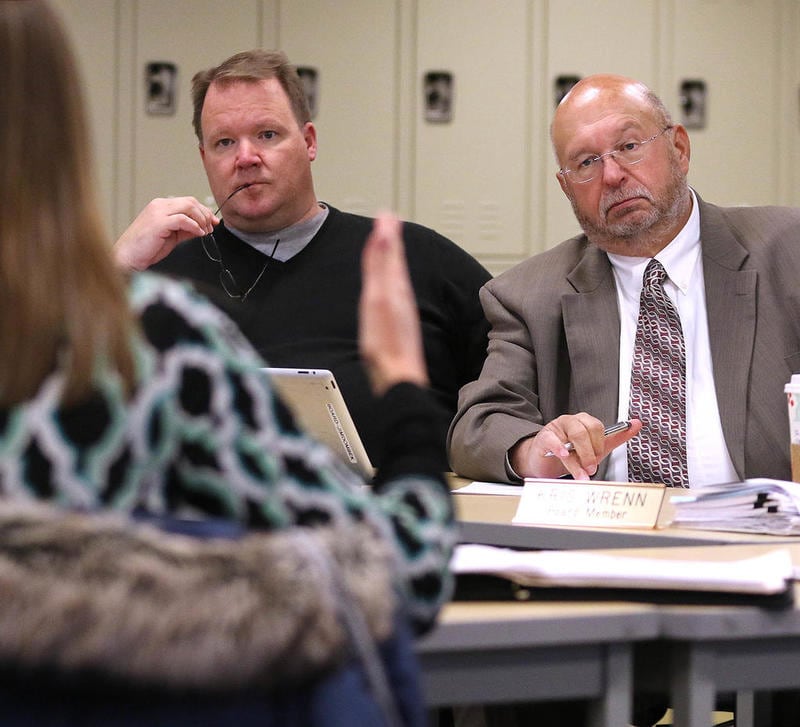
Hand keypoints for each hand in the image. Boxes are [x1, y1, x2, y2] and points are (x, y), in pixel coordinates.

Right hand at [113, 197, 218, 270]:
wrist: (128, 256)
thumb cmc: (145, 248)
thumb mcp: (171, 236)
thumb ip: (185, 230)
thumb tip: (201, 228)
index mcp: (161, 207)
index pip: (188, 202)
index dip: (204, 211)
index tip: (213, 221)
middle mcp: (159, 206)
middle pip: (190, 202)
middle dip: (205, 214)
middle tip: (211, 227)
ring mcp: (158, 212)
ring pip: (188, 207)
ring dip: (201, 219)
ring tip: (205, 231)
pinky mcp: (159, 222)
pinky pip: (183, 219)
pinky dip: (194, 226)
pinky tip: (198, 233)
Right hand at [358, 212, 427, 395]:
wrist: (398, 380)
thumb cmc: (385, 345)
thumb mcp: (379, 299)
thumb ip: (380, 267)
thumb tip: (385, 232)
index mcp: (396, 288)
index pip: (391, 253)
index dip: (388, 234)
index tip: (386, 214)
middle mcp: (401, 298)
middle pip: (396, 263)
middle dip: (391, 241)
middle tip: (388, 221)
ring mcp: (401, 312)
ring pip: (397, 278)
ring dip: (392, 259)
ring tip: (390, 245)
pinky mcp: (398, 326)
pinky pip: (395, 294)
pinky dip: (392, 281)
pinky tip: (391, 286)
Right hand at [509, 414, 641, 480]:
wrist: (546, 463)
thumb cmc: (571, 454)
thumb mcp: (595, 448)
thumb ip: (616, 437)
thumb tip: (636, 425)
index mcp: (584, 422)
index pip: (597, 426)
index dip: (600, 444)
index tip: (600, 456)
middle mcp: (571, 422)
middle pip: (585, 430)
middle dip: (591, 452)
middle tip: (591, 466)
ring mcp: (556, 428)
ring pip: (572, 436)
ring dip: (579, 457)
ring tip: (582, 471)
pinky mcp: (544, 438)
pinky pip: (552, 440)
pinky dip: (559, 448)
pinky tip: (563, 455)